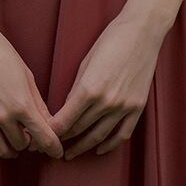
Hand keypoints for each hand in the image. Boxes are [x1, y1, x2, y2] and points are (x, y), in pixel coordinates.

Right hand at [0, 19, 63, 164]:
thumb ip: (38, 104)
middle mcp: (3, 116)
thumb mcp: (27, 76)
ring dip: (11, 149)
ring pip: (1, 150)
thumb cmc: (2, 54)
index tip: (56, 152)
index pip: (44, 138)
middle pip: (22, 145)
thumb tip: (49, 125)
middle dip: (30, 143)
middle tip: (31, 136)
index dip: (53, 148)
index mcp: (22, 104)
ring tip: (14, 141)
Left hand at [48, 13, 163, 159]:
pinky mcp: (137, 108)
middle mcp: (106, 102)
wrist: (142, 32)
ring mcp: (123, 107)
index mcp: (89, 88)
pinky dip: (110, 145)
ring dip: (83, 147)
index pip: (65, 120)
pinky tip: (99, 149)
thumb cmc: (111, 40)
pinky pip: (122, 134)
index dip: (52, 132)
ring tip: (71, 153)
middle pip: (79, 129)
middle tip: (52, 145)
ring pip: (99, 136)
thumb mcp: (86, 62)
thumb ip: (76, 89)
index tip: (44, 136)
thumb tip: (68, 108)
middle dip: (64, 139)